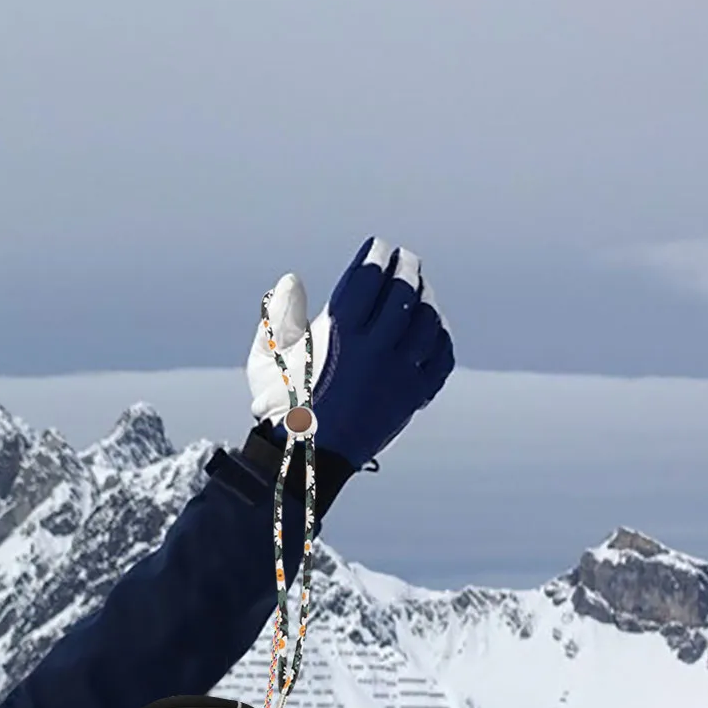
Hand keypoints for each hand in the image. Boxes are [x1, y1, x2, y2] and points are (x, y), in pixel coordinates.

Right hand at [247, 236, 454, 468]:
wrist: (307, 460)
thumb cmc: (282, 408)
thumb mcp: (268, 359)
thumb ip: (280, 316)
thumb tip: (290, 281)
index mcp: (340, 335)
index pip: (368, 279)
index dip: (376, 256)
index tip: (378, 247)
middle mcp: (376, 351)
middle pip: (403, 293)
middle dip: (405, 269)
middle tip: (404, 260)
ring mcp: (399, 375)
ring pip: (427, 322)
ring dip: (425, 300)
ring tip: (420, 290)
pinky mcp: (413, 398)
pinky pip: (440, 359)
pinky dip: (440, 338)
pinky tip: (433, 329)